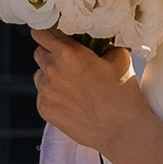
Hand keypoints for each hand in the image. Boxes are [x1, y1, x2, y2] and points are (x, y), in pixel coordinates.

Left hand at [33, 33, 145, 163]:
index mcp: (67, 53)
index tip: (51, 36)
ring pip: (40, 76)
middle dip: (51, 55)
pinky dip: (52, 96)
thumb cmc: (122, 93)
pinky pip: (42, 96)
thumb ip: (103, 45)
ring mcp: (46, 92)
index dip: (46, 33)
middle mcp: (51, 70)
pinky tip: (71, 102)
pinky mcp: (44, 110)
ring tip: (72, 86)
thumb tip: (100, 42)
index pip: (41, 34)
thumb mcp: (119, 58)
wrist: (122, 130)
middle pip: (39, 54)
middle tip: (69, 64)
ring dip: (50, 76)